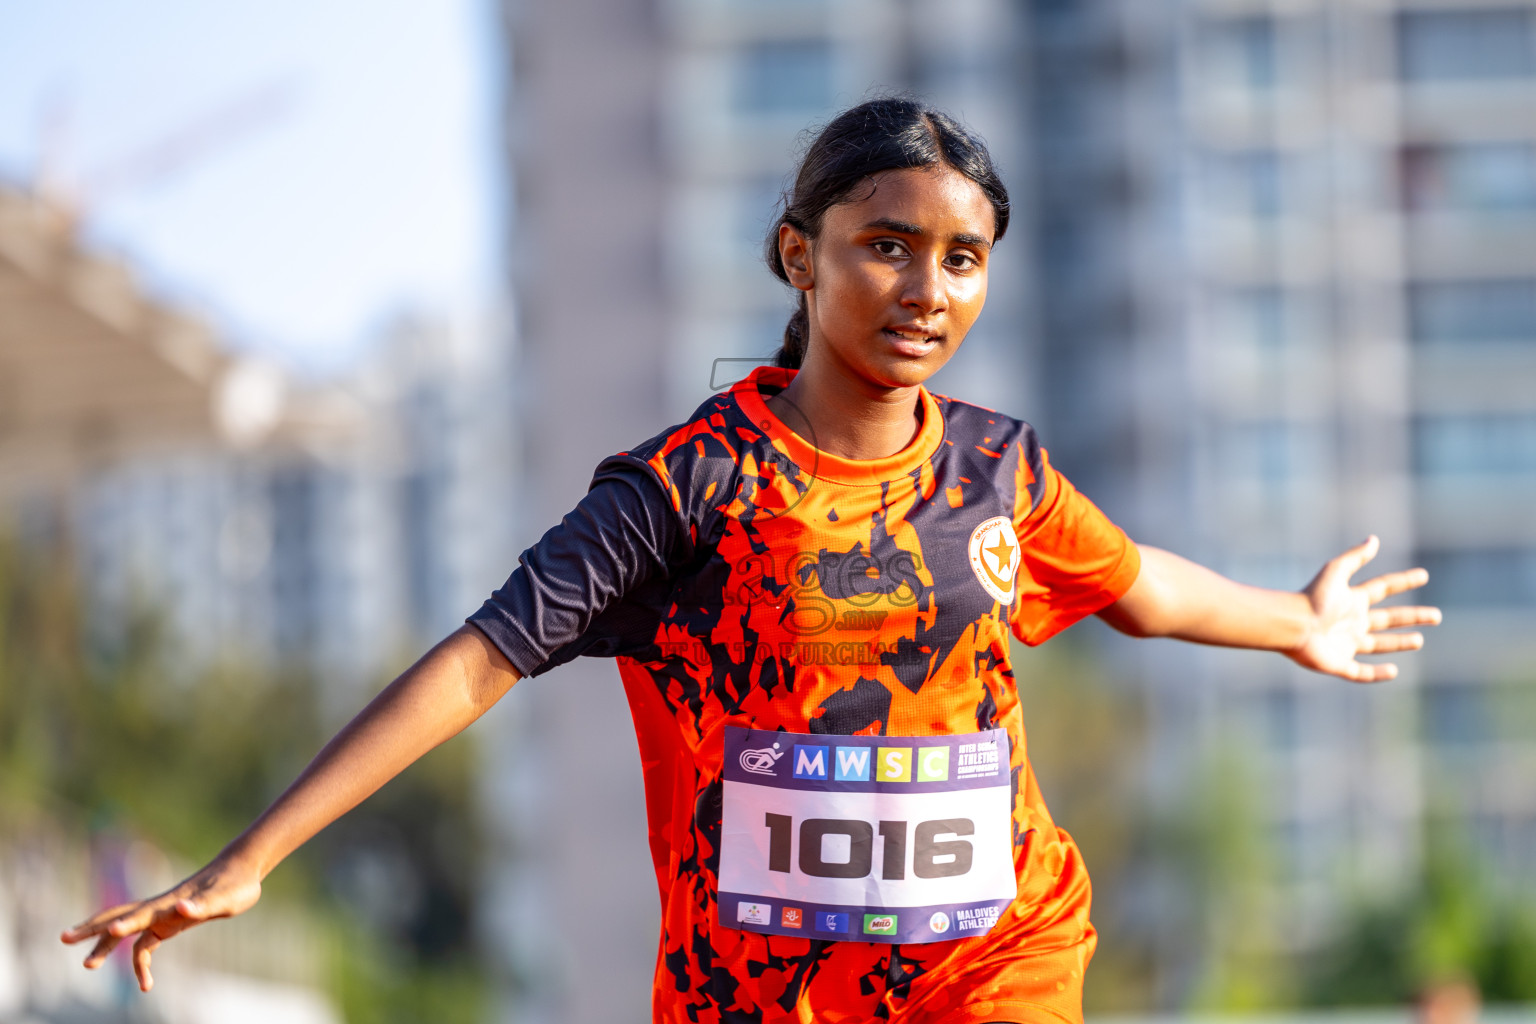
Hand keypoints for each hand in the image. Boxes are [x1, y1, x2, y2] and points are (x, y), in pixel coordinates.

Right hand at [60, 853, 261, 991]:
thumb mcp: (224, 898)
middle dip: (92, 929)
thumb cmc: (235, 885)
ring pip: (128, 930)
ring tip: (87, 963)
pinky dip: (139, 960)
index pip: (141, 915)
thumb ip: (202, 905)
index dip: (125, 925)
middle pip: (120, 917)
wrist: (242, 871)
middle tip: (64, 939)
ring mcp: (164, 914)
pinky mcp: (172, 923)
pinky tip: (143, 980)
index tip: (109, 932)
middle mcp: (162, 907)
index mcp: (171, 902)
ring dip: (107, 945)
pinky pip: (147, 943)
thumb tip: (182, 909)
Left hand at [1288, 535, 1441, 681]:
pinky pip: (1361, 672)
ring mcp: (1346, 644)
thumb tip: (1374, 539)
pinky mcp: (1338, 664)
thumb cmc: (1311, 598)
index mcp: (1352, 600)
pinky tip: (1393, 671)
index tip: (1423, 576)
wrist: (1291, 625)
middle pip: (1388, 619)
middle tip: (1436, 616)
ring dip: (1399, 643)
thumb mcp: (1335, 572)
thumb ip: (1355, 557)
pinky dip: (1377, 674)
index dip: (1403, 582)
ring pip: (1378, 645)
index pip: (1383, 589)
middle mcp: (1352, 622)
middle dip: (1412, 617)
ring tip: (1419, 640)